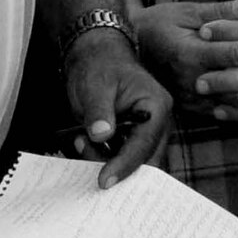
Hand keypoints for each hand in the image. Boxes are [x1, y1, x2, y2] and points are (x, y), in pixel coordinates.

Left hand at [61, 28, 173, 189]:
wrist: (95, 56)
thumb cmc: (100, 65)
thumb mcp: (96, 86)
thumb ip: (99, 111)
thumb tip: (101, 135)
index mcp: (156, 107)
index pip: (144, 144)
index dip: (124, 165)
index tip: (104, 181)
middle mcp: (156, 122)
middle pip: (145, 160)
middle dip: (117, 167)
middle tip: (89, 166)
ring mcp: (144, 130)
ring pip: (132, 162)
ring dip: (105, 160)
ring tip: (80, 141)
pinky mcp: (130, 136)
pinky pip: (120, 156)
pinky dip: (101, 156)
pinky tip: (83, 142)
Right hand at [133, 0, 237, 118]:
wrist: (124, 52)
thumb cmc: (156, 25)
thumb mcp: (183, 11)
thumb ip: (218, 10)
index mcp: (191, 52)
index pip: (233, 52)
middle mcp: (192, 79)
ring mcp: (191, 97)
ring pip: (234, 106)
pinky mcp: (192, 108)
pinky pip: (223, 115)